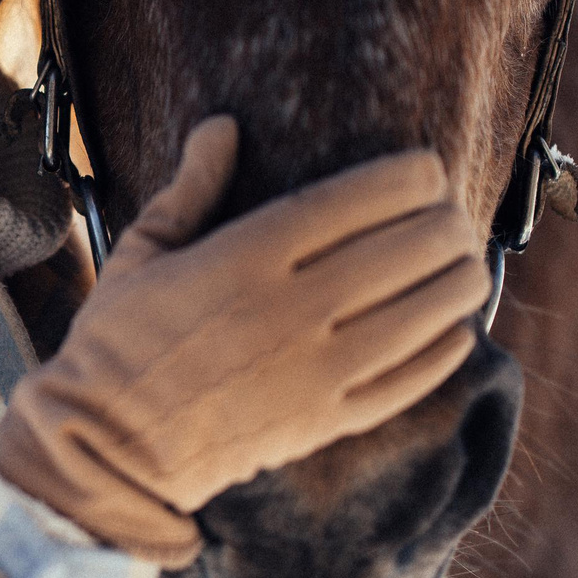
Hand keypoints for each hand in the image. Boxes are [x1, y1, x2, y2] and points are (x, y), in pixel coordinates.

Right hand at [0, 116, 488, 562]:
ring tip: (468, 265)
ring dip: (459, 283)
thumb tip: (223, 127)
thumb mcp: (142, 253)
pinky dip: (443, 352)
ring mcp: (313, 372)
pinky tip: (456, 331)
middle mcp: (289, 309)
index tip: (427, 171)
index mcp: (242, 257)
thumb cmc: (117, 343)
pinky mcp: (325, 423)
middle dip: (444, 226)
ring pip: (421, 315)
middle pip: (403, 251)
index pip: (352, 201)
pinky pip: (408, 382)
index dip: (408, 180)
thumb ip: (191, 189)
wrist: (108, 450)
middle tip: (453, 217)